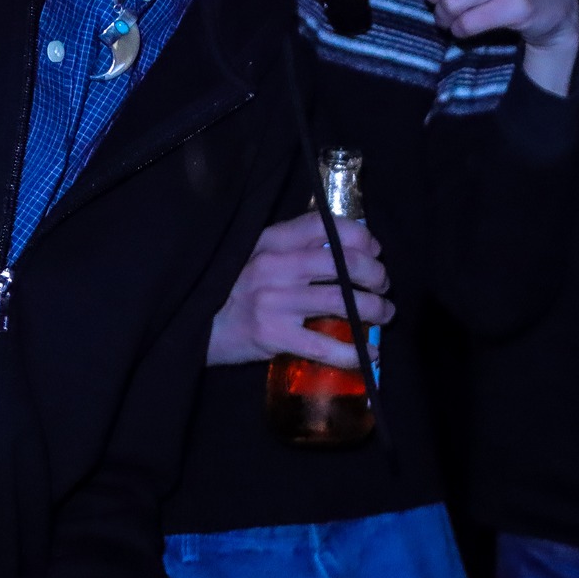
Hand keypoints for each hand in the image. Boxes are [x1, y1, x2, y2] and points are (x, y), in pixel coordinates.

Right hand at [207, 211, 393, 366]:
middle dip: (376, 275)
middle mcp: (275, 266)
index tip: (374, 251)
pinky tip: (369, 352)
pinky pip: (325, 344)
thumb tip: (349, 248)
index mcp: (273, 241)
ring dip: (375, 309)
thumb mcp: (257, 254)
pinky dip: (354, 350)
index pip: (326, 225)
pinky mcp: (273, 336)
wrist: (194, 327)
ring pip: (343, 301)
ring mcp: (275, 302)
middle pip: (345, 263)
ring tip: (384, 314)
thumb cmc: (233, 288)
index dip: (360, 236)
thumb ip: (294, 245)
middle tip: (383, 286)